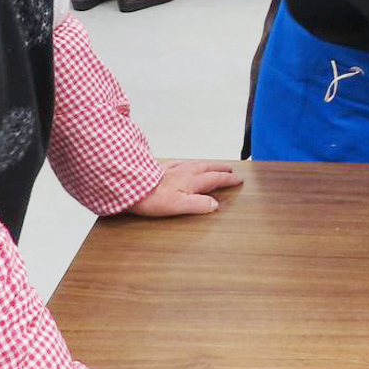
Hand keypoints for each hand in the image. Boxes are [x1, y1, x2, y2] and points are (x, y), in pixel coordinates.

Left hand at [127, 161, 242, 217]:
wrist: (131, 185)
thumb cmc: (152, 198)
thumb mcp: (178, 206)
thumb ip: (198, 204)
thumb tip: (215, 204)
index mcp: (191, 181)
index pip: (215, 179)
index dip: (227, 179)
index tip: (237, 179)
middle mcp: (185, 172)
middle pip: (208, 168)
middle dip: (221, 169)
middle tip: (230, 170)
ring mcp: (173, 168)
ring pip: (196, 163)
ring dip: (208, 164)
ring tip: (214, 165)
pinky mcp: (162, 167)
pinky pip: (181, 162)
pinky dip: (190, 162)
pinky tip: (187, 163)